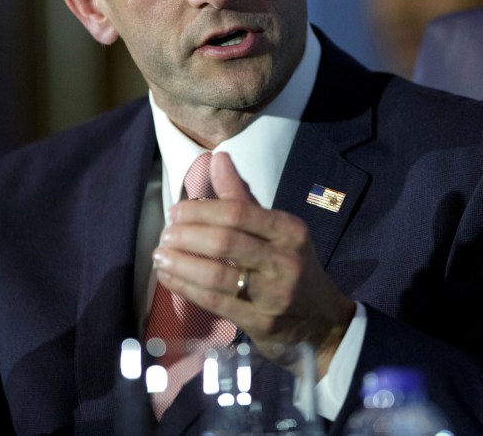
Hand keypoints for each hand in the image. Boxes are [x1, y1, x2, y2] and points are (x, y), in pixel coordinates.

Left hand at [153, 153, 354, 377]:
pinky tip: (169, 278)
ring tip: (160, 256)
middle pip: (225, 242)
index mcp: (290, 230)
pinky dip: (186, 288)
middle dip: (187, 236)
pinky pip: (215, 302)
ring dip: (181, 263)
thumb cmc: (291, 266)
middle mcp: (286, 260)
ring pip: (217, 274)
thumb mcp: (277, 230)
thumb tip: (218, 158)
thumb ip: (242, 197)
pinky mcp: (261, 323)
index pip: (238, 212)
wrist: (322, 321)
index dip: (201, 210)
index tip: (176, 211)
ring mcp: (275, 295)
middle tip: (165, 234)